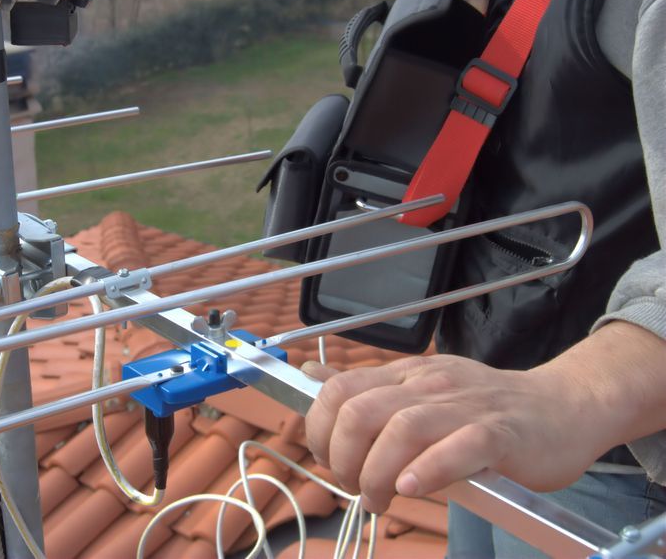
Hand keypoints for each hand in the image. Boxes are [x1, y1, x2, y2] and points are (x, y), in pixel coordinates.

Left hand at [303, 353, 614, 513]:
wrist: (563, 406)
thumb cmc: (486, 408)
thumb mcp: (418, 387)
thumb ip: (367, 387)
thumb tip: (313, 376)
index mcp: (405, 376)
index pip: (339, 391)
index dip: (320, 430)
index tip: (330, 460)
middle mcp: (428, 386)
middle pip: (361, 412)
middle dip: (343, 458)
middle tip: (355, 487)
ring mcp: (464, 408)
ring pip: (403, 430)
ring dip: (377, 473)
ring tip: (379, 499)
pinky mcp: (500, 435)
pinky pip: (459, 447)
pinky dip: (429, 470)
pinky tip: (412, 489)